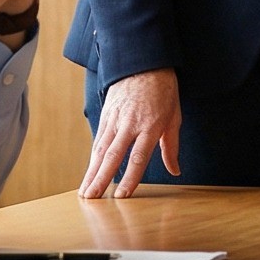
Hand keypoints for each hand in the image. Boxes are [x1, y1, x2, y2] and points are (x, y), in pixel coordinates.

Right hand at [79, 68, 181, 198]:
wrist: (144, 60)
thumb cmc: (164, 90)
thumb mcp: (174, 116)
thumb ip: (171, 146)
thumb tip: (175, 170)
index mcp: (150, 125)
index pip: (138, 157)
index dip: (129, 178)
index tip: (121, 196)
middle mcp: (129, 123)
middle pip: (112, 156)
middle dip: (101, 179)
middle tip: (91, 199)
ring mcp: (115, 118)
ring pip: (100, 149)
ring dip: (91, 172)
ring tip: (85, 192)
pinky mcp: (106, 114)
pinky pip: (99, 139)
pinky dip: (93, 158)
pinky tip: (89, 172)